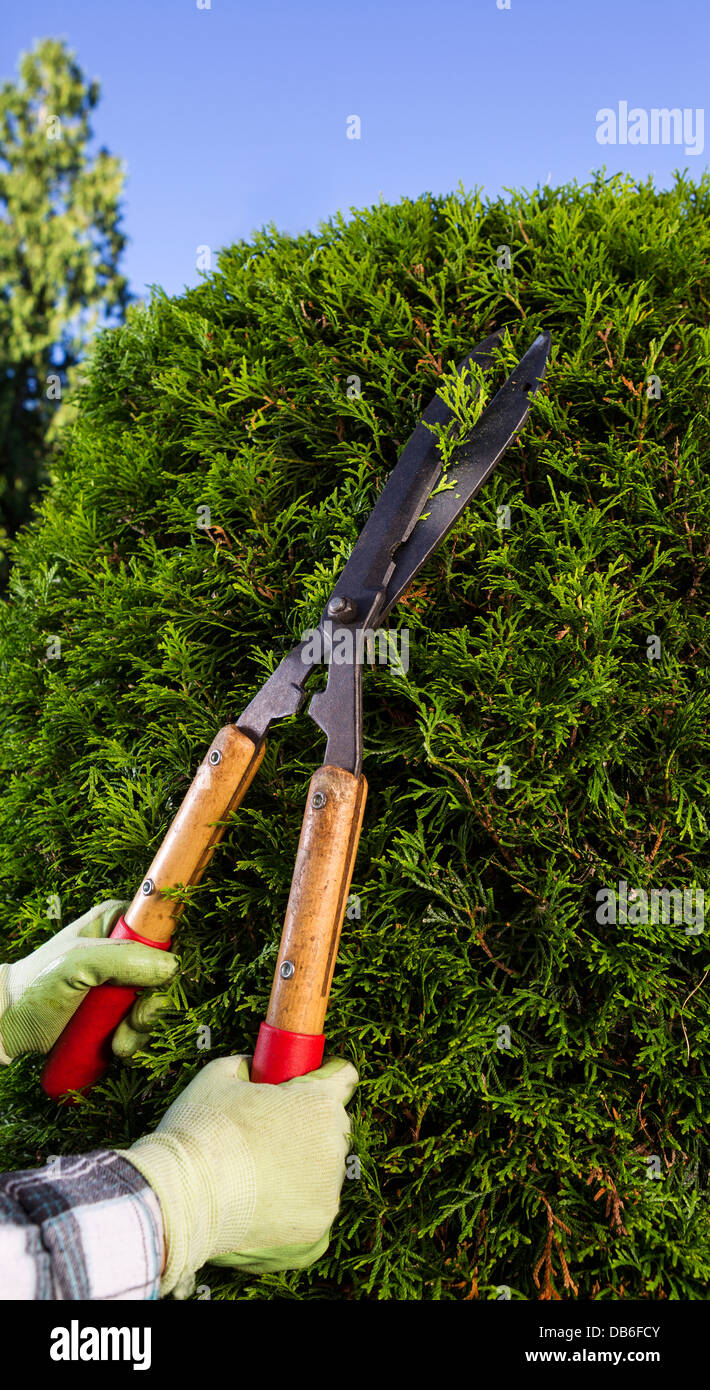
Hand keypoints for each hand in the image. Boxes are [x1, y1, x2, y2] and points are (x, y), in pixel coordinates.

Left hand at [0, 900, 177, 1061]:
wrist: (9, 1025)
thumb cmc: (35, 984)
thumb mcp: (77, 963)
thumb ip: (124, 959)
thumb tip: (172, 967)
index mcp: (117, 923)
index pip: (164, 929)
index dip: (170, 957)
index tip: (159, 984)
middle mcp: (125, 950)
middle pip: (166, 973)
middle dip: (154, 1004)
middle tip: (135, 1021)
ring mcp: (121, 983)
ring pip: (156, 1003)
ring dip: (142, 1029)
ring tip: (117, 1043)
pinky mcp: (116, 1012)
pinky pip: (143, 1026)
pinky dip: (135, 1041)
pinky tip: (116, 1048)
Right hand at [123, 1054, 358, 1295]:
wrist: (179, 1199)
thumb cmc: (199, 1132)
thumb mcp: (220, 1075)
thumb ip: (249, 1065)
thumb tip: (254, 1067)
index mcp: (318, 1103)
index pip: (341, 1077)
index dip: (319, 1076)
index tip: (303, 1083)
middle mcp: (334, 1147)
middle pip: (330, 1128)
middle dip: (305, 1126)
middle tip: (265, 1134)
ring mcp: (327, 1194)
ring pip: (321, 1172)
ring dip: (300, 1170)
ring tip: (254, 1175)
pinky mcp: (315, 1233)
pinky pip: (310, 1213)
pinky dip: (291, 1210)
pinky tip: (261, 1205)